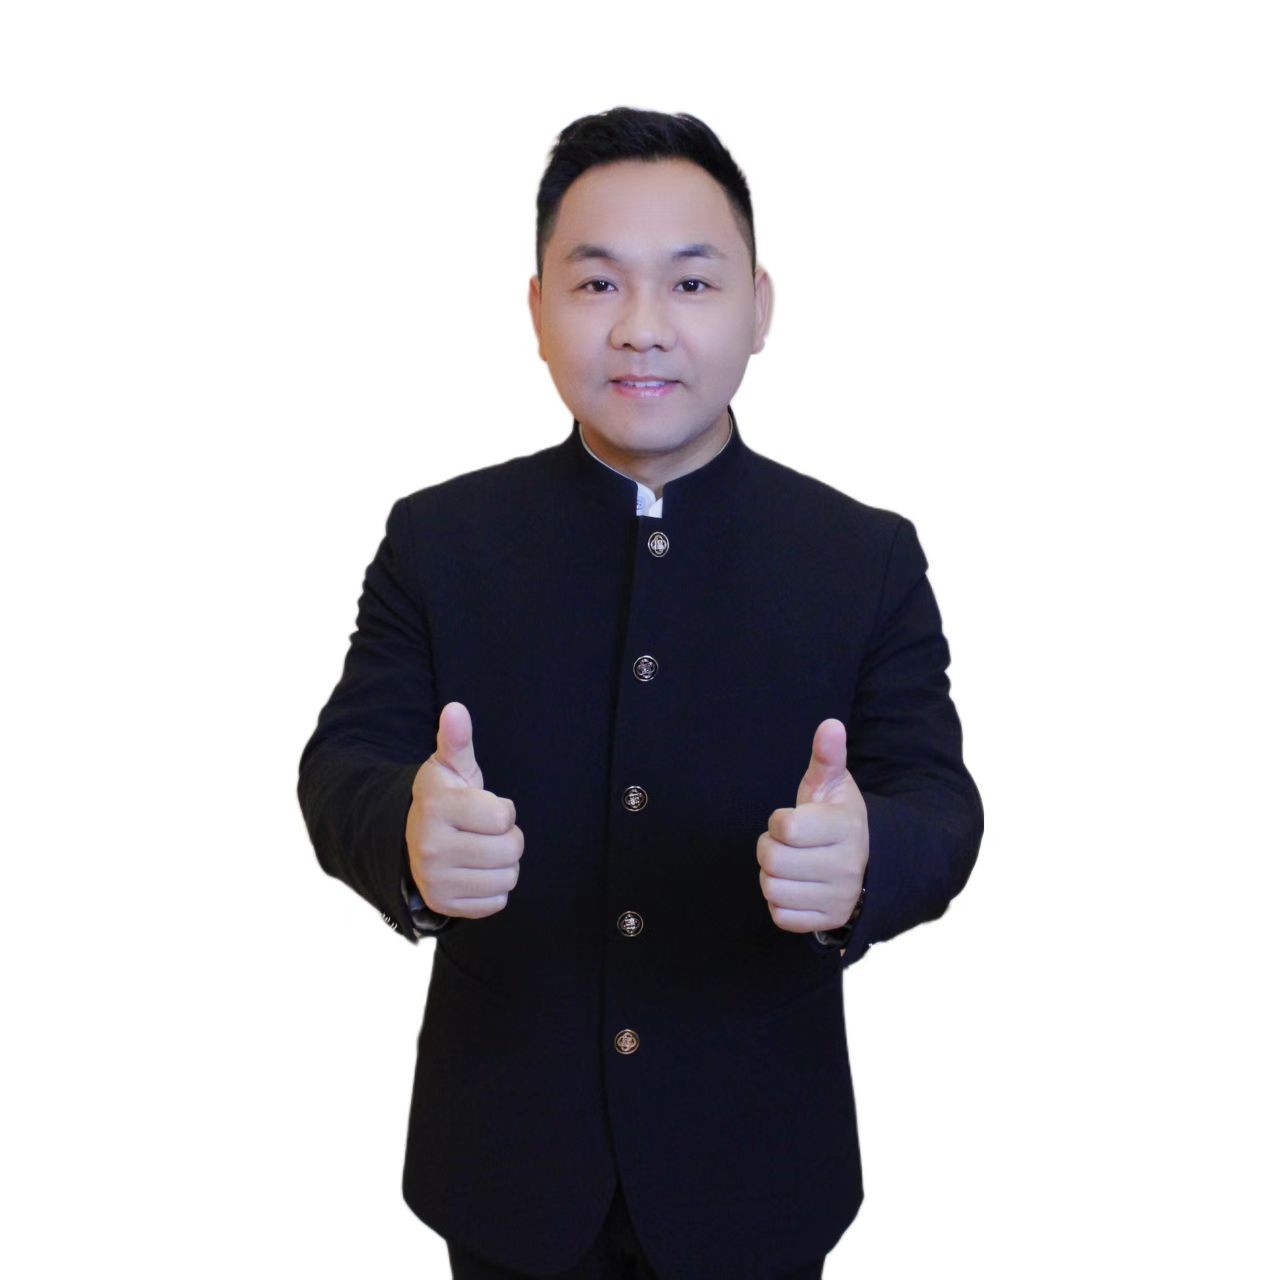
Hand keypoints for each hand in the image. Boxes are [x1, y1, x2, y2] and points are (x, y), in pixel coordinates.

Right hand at [406, 702, 523, 918]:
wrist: (412, 840)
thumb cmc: (446, 799)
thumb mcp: (451, 768)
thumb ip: (457, 739)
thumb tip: (456, 709)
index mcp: (436, 806)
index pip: (504, 816)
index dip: (502, 810)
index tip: (483, 806)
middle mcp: (430, 845)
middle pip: (511, 849)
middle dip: (508, 837)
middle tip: (485, 831)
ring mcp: (435, 879)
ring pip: (507, 877)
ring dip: (503, 863)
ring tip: (481, 850)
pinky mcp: (444, 904)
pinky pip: (497, 902)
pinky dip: (493, 889)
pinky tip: (474, 872)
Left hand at [757, 718, 867, 934]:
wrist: (868, 862)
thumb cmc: (837, 817)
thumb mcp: (833, 784)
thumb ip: (827, 756)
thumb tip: (830, 725)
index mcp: (845, 828)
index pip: (786, 828)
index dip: (778, 821)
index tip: (790, 819)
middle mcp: (846, 866)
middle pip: (773, 860)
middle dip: (768, 847)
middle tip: (784, 843)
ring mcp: (839, 897)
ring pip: (773, 889)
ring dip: (772, 875)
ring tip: (789, 864)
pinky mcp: (828, 921)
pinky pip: (781, 917)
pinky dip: (780, 902)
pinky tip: (795, 886)